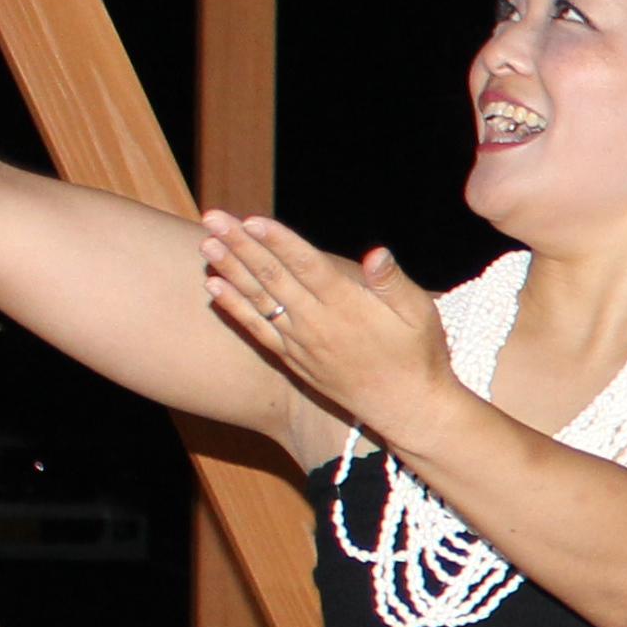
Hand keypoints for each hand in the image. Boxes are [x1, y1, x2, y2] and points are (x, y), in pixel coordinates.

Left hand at [199, 211, 449, 439]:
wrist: (406, 408)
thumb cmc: (418, 355)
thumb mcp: (420, 314)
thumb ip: (394, 282)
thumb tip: (376, 254)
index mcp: (348, 305)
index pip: (307, 265)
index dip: (278, 241)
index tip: (251, 219)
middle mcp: (318, 322)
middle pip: (272, 276)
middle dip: (240, 244)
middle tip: (213, 217)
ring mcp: (301, 342)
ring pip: (258, 299)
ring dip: (230, 269)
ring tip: (206, 244)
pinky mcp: (293, 359)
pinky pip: (256, 329)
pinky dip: (234, 307)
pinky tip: (214, 286)